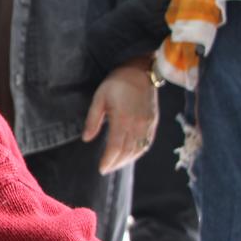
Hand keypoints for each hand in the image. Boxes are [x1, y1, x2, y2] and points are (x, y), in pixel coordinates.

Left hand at [82, 56, 158, 173]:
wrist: (142, 71)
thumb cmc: (118, 82)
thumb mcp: (99, 98)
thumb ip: (93, 120)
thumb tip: (86, 139)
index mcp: (122, 119)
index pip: (115, 147)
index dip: (108, 160)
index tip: (101, 169)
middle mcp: (137, 125)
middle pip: (127, 152)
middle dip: (116, 163)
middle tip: (106, 169)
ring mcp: (148, 124)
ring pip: (138, 150)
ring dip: (127, 160)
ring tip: (116, 165)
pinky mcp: (153, 122)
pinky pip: (147, 143)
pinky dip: (138, 152)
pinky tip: (131, 155)